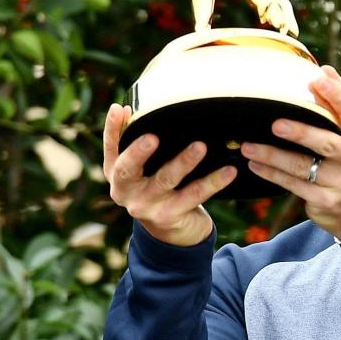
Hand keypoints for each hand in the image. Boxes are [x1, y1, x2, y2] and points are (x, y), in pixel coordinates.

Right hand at [103, 103, 235, 245]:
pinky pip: (195, 195)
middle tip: (153, 137)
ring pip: (166, 180)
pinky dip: (213, 181)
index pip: (111, 148)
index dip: (112, 128)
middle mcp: (125, 192)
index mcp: (116, 175)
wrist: (172, 231)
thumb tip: (131, 108)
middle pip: (128, 169)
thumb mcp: (142, 169)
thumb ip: (135, 142)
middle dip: (138, 152)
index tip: (121, 108)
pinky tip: (229, 171)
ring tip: (200, 146)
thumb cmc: (157, 188)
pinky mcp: (169, 216)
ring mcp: (146, 206)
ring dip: (184, 161)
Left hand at [241, 66, 340, 242]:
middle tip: (275, 124)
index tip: (315, 79)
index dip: (336, 95)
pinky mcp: (327, 202)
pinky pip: (295, 186)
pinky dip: (273, 175)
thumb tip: (325, 71)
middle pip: (327, 143)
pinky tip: (256, 165)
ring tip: (249, 147)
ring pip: (304, 167)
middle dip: (300, 132)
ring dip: (274, 156)